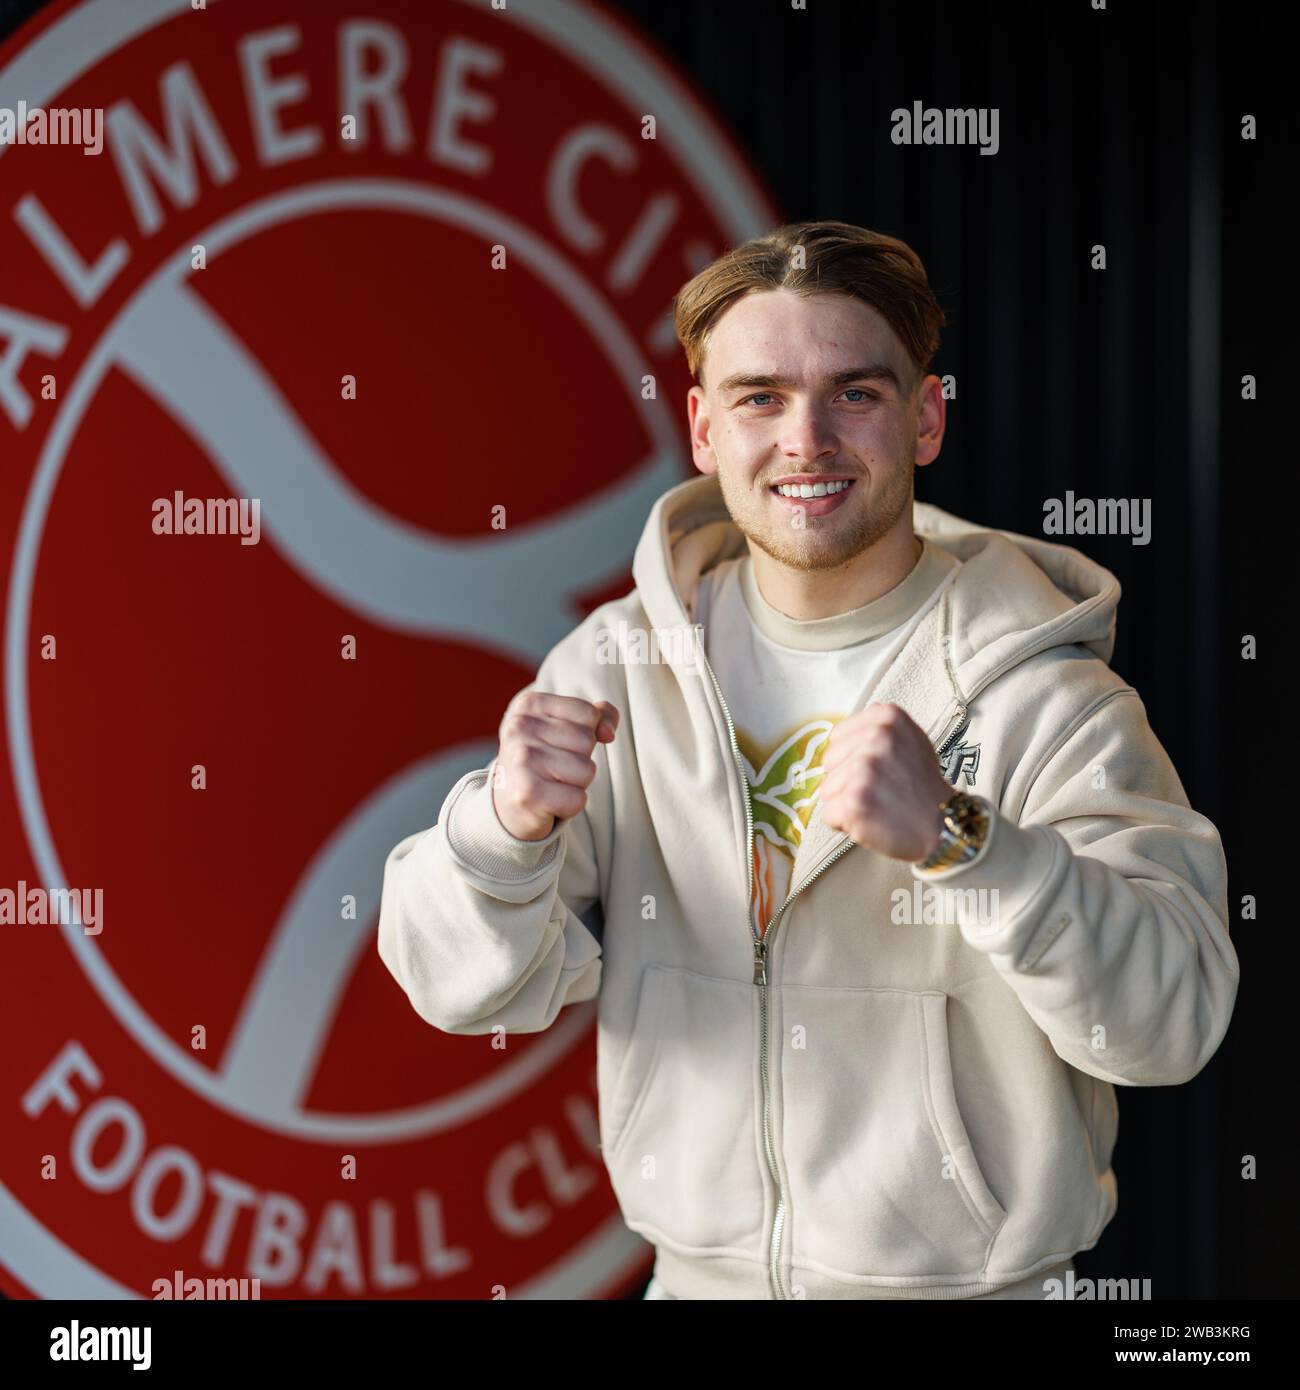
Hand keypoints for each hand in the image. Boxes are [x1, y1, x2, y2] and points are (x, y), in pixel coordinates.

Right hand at [491, 692, 618, 840]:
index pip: (588, 713)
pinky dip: (570, 806)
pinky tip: (549, 802)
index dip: (586, 734)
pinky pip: (578, 799)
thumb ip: (598, 717)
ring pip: (587, 770)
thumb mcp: (565, 728)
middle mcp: (520, 727)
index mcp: (529, 705)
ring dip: (576, 784)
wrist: (507, 804)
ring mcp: (522, 760)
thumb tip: (608, 732)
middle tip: (554, 769)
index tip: (559, 745)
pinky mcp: (528, 794)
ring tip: (551, 784)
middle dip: (581, 760)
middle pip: (587, 741)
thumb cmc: (543, 761)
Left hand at [819, 703, 952, 860]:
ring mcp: (864, 769)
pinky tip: (871, 819)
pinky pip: (828, 814)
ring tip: (877, 804)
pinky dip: (844, 823)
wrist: (943, 824)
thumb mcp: (911, 739)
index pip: (837, 737)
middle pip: (828, 762)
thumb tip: (845, 731)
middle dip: (846, 779)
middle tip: (879, 789)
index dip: (851, 758)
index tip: (877, 769)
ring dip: (846, 802)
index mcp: (887, 717)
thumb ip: (879, 728)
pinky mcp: (854, 801)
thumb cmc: (922, 786)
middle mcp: (876, 737)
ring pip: (827, 789)